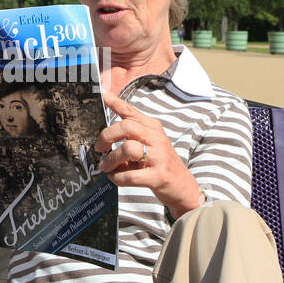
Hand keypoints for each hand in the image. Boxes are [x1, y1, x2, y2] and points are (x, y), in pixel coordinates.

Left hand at [96, 93, 202, 218]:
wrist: (183, 187)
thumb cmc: (161, 164)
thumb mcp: (150, 145)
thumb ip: (130, 138)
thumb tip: (104, 139)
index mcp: (153, 128)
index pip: (131, 112)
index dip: (116, 103)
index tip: (103, 95)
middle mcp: (157, 138)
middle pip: (126, 127)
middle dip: (107, 137)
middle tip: (99, 149)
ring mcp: (159, 157)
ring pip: (127, 149)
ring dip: (111, 160)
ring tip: (106, 167)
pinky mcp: (158, 176)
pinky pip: (131, 175)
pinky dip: (118, 178)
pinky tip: (115, 178)